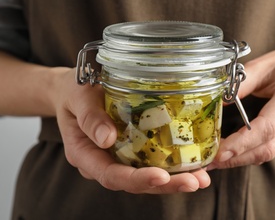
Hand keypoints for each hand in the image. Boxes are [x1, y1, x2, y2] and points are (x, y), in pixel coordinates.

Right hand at [52, 68, 210, 193]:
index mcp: (85, 154)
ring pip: (146, 175)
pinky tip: (194, 163)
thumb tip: (107, 138)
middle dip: (166, 185)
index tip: (161, 177)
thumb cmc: (73, 92)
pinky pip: (150, 160)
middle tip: (194, 182)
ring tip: (202, 177)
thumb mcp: (77, 97)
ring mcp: (118, 157)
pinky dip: (172, 164)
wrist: (73, 90)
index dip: (136, 180)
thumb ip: (89, 117)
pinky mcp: (131, 149)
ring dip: (174, 179)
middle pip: (133, 182)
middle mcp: (103, 162)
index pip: (110, 175)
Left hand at [208, 44, 274, 168]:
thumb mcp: (265, 64)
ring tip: (216, 160)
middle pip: (269, 148)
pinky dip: (251, 154)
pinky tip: (233, 152)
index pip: (268, 127)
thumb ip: (241, 82)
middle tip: (211, 161)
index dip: (243, 142)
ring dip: (242, 159)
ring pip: (270, 154)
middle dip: (237, 158)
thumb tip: (217, 100)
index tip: (221, 151)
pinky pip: (273, 150)